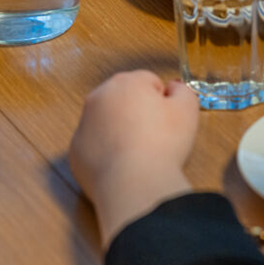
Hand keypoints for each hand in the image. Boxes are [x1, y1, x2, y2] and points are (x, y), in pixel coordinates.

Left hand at [69, 71, 198, 245]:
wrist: (134, 183)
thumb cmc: (162, 144)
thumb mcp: (187, 109)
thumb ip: (183, 90)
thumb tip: (174, 88)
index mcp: (126, 83)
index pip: (148, 81)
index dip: (162, 101)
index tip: (167, 119)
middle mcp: (99, 98)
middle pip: (124, 99)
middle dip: (139, 112)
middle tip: (155, 135)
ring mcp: (84, 124)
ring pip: (107, 121)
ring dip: (122, 131)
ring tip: (140, 152)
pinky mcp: (76, 150)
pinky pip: (95, 145)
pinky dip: (108, 151)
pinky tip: (124, 164)